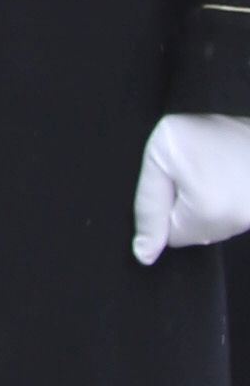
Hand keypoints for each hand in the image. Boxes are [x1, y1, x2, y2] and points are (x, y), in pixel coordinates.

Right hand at [134, 113, 249, 266]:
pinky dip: (226, 196)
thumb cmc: (249, 184)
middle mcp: (182, 130)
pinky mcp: (233, 145)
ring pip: (195, 190)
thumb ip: (169, 231)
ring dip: (209, 207)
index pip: (147, 198)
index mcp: (164, 140)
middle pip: (170, 193)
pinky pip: (216, 180)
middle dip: (186, 214)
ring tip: (233, 208)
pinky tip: (241, 200)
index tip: (145, 255)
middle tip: (210, 225)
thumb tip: (156, 239)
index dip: (150, 231)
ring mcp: (210, 134)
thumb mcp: (199, 220)